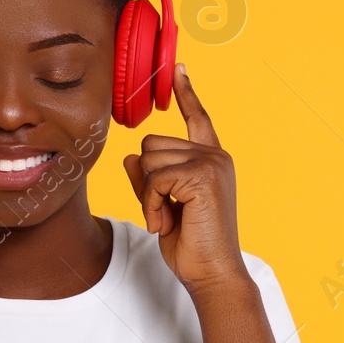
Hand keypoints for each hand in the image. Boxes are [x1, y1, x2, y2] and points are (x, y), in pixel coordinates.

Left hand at [122, 63, 246, 294]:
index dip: (187, 93)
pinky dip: (149, 203)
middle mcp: (215, 156)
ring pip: (148, 159)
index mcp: (211, 160)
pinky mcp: (202, 176)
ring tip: (166, 218)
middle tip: (164, 211)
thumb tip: (129, 156)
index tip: (179, 68)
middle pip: (152, 143)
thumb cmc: (192, 246)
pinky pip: (154, 177)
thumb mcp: (162, 207)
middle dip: (146, 179)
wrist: (212, 274)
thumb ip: (147, 180)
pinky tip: (163, 222)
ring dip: (147, 194)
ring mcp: (211, 163)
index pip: (198, 118)